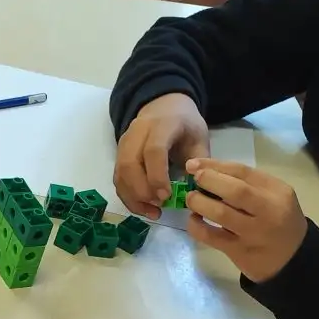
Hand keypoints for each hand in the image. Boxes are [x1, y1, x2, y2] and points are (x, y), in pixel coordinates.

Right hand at [112, 92, 209, 217]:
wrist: (163, 106)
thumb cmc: (185, 125)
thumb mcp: (200, 137)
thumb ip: (200, 162)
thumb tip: (195, 187)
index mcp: (162, 124)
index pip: (153, 151)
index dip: (157, 176)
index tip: (167, 197)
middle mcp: (137, 132)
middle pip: (130, 164)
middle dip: (142, 191)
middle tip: (159, 207)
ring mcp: (124, 144)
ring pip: (120, 174)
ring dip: (134, 198)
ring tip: (153, 212)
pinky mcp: (119, 155)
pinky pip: (118, 179)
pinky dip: (128, 197)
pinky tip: (144, 208)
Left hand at [184, 159, 307, 282]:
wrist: (293, 257)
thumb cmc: (278, 220)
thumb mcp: (274, 196)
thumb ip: (249, 183)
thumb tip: (209, 171)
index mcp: (277, 191)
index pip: (243, 172)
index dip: (215, 166)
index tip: (195, 165)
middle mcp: (268, 211)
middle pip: (236, 191)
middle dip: (209, 181)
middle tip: (194, 180)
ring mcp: (254, 233)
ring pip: (221, 214)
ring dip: (199, 203)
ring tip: (191, 199)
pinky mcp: (240, 251)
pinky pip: (212, 237)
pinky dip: (196, 227)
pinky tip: (194, 220)